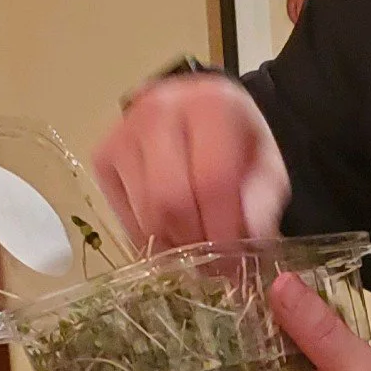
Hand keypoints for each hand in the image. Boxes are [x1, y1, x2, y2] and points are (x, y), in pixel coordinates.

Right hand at [93, 74, 288, 247]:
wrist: (200, 117)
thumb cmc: (236, 143)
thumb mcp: (266, 167)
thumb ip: (262, 202)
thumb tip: (249, 237)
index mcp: (210, 105)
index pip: (212, 182)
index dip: (223, 232)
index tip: (235, 264)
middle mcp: (160, 110)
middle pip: (171, 201)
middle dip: (195, 243)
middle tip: (213, 265)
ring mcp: (124, 132)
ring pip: (145, 215)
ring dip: (173, 246)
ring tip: (195, 251)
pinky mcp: (104, 156)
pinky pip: (125, 219)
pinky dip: (149, 239)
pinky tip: (170, 234)